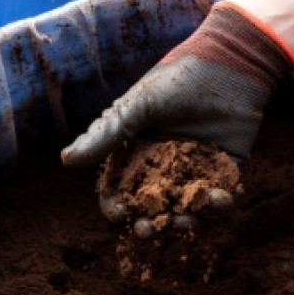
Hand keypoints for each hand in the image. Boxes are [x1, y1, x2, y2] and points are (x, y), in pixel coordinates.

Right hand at [64, 0, 293, 227]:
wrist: (227, 64)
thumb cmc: (176, 81)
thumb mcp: (136, 107)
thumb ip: (106, 135)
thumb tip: (66, 160)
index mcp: (136, 154)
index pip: (119, 190)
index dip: (116, 206)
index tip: (120, 214)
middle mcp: (163, 168)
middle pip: (151, 207)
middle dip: (148, 223)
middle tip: (149, 230)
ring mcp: (194, 171)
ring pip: (184, 207)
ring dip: (184, 220)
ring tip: (185, 223)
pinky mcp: (224, 170)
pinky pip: (219, 196)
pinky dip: (219, 203)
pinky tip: (219, 200)